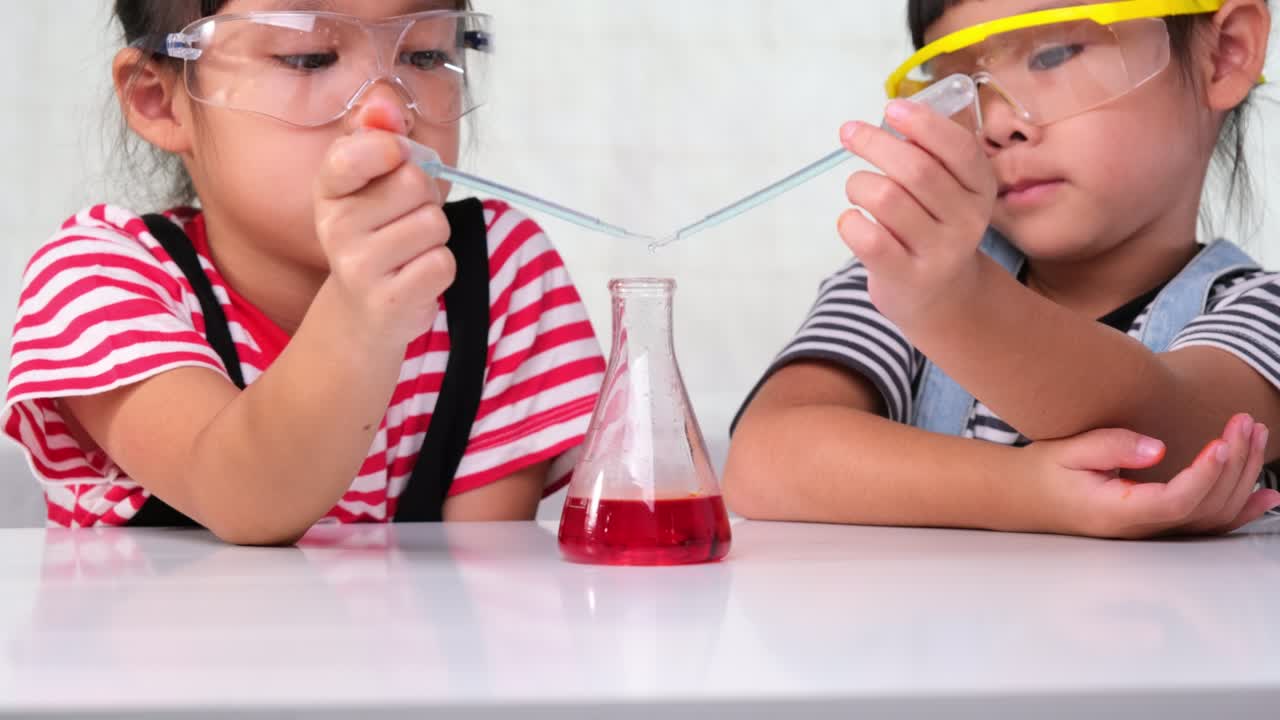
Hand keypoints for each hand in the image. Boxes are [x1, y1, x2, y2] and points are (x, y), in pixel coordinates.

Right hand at [313, 130, 454, 345]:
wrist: (365, 312)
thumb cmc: (380, 235)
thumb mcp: (374, 183)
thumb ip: (380, 137)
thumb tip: (383, 102)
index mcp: (328, 191)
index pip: (350, 155)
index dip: (388, 148)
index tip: (398, 155)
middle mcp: (335, 228)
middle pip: (413, 183)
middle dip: (426, 198)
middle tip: (407, 219)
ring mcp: (358, 268)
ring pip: (434, 224)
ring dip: (435, 235)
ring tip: (411, 250)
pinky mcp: (389, 300)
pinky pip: (442, 263)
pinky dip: (440, 268)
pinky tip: (416, 276)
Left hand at [837, 100, 996, 328]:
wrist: (942, 297)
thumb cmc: (933, 228)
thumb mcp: (948, 192)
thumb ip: (928, 156)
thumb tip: (888, 119)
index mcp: (981, 189)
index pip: (959, 148)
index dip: (923, 123)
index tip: (891, 108)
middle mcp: (966, 221)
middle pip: (916, 169)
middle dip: (875, 143)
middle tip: (850, 133)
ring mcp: (938, 253)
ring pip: (886, 198)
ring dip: (858, 183)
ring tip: (857, 188)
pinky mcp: (906, 277)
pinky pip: (867, 238)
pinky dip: (849, 221)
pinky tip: (853, 219)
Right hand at [1027, 414, 1277, 538]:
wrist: (1028, 497)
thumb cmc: (1046, 472)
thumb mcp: (1068, 450)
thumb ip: (1111, 446)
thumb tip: (1158, 449)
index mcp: (1116, 512)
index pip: (1176, 500)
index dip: (1206, 473)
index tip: (1222, 439)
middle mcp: (1140, 528)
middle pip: (1204, 507)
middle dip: (1234, 463)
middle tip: (1244, 422)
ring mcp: (1152, 530)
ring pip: (1213, 515)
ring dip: (1242, 477)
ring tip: (1254, 435)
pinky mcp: (1159, 523)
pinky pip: (1208, 523)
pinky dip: (1242, 509)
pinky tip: (1266, 494)